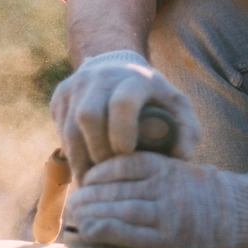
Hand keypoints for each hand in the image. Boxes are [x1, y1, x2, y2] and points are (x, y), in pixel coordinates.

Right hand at [49, 50, 200, 180]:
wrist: (117, 68)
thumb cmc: (153, 98)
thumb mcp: (176, 107)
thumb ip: (187, 130)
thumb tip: (179, 158)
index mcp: (135, 78)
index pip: (122, 102)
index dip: (122, 131)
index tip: (127, 152)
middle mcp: (102, 77)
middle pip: (88, 116)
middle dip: (99, 150)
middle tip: (111, 172)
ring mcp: (77, 85)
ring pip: (69, 129)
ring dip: (82, 160)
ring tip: (97, 179)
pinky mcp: (60, 95)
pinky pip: (60, 131)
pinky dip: (73, 155)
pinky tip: (87, 168)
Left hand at [64, 152, 247, 247]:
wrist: (243, 212)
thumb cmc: (206, 193)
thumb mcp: (180, 170)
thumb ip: (153, 173)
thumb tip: (112, 181)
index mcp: (165, 166)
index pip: (121, 164)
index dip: (97, 173)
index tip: (85, 181)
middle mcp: (164, 186)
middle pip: (115, 187)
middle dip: (88, 195)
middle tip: (72, 203)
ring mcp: (167, 211)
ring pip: (119, 208)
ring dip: (91, 213)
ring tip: (75, 217)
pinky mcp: (170, 237)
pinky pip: (132, 233)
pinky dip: (107, 230)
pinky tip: (89, 231)